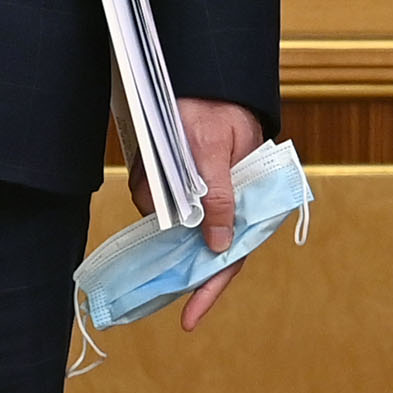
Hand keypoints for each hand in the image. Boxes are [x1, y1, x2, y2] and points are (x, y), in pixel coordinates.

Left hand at [154, 98, 263, 331]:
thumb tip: (219, 246)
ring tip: (156, 164)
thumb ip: (219, 197)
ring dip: (156, 206)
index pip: (231, 255)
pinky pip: (156, 198)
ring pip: (170, 223)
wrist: (197, 73)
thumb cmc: (214, 107)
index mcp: (246, 199)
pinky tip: (150, 162)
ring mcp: (200, 192)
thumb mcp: (214, 149)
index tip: (189, 318)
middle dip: (172, 257)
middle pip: (198, 248)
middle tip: (146, 285)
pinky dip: (148, 187)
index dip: (209, 288)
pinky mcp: (178, 179)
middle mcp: (224, 202)